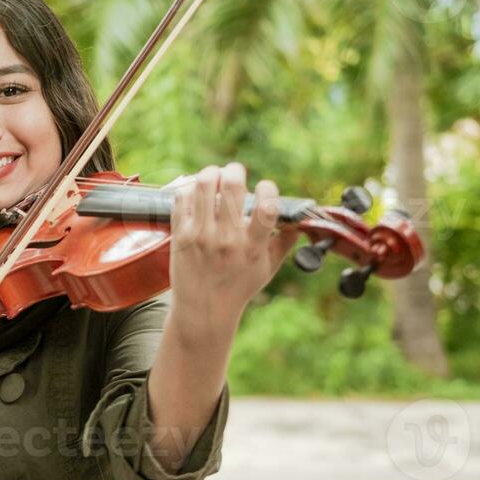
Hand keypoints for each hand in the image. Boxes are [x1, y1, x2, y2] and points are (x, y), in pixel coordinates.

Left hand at [168, 162, 295, 342]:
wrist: (203, 309)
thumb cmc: (238, 287)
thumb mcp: (267, 269)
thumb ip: (284, 243)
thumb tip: (299, 221)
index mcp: (252, 247)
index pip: (266, 207)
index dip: (268, 188)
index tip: (264, 187)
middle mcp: (227, 240)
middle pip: (232, 186)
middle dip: (235, 170)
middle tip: (235, 171)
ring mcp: (201, 236)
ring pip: (204, 185)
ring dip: (212, 173)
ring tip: (215, 175)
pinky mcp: (180, 235)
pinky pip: (183, 198)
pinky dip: (191, 188)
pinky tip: (198, 192)